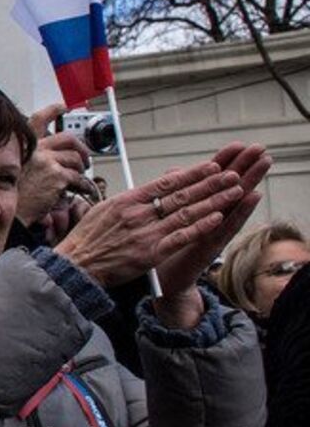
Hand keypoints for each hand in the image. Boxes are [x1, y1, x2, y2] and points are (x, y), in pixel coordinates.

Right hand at [16, 105, 94, 221]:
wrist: (12, 213)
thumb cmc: (15, 195)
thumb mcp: (18, 169)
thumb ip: (34, 159)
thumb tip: (54, 158)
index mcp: (25, 146)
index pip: (39, 119)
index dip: (53, 110)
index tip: (62, 107)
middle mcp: (36, 149)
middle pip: (68, 139)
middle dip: (82, 148)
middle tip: (84, 159)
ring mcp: (47, 161)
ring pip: (76, 159)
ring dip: (82, 170)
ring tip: (79, 180)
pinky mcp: (57, 176)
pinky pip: (79, 178)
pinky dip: (84, 185)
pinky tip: (81, 190)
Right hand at [53, 160, 246, 288]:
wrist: (77, 264)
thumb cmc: (87, 239)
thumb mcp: (103, 210)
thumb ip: (128, 202)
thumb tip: (146, 193)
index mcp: (126, 200)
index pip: (165, 183)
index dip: (191, 174)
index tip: (210, 167)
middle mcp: (138, 213)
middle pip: (181, 195)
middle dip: (209, 183)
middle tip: (231, 174)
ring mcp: (146, 233)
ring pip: (186, 213)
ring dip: (213, 201)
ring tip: (233, 191)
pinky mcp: (151, 252)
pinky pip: (182, 237)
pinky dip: (201, 226)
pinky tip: (218, 217)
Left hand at [151, 143, 272, 326]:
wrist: (163, 283)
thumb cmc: (162, 249)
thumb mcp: (162, 219)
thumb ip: (169, 196)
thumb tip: (173, 172)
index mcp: (196, 209)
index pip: (211, 181)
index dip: (223, 162)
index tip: (238, 144)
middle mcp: (210, 219)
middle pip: (228, 188)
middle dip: (244, 167)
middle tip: (261, 148)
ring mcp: (214, 232)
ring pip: (234, 203)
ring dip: (250, 182)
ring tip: (264, 164)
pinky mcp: (212, 246)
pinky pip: (227, 226)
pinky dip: (240, 211)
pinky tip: (252, 196)